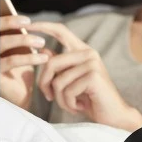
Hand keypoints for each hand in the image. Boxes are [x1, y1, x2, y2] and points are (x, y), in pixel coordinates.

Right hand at [0, 16, 48, 108]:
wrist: (21, 99)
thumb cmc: (20, 73)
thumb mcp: (18, 52)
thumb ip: (17, 38)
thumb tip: (26, 21)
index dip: (5, 19)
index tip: (26, 19)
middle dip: (10, 23)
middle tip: (30, 23)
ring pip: (1, 43)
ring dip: (22, 39)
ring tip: (41, 41)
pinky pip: (10, 61)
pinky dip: (28, 57)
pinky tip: (43, 57)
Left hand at [24, 21, 141, 129]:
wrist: (113, 116)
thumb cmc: (91, 100)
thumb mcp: (71, 82)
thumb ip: (59, 67)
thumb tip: (42, 51)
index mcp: (83, 51)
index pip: (61, 31)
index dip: (44, 26)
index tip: (29, 25)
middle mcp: (88, 53)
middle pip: (51, 63)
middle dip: (44, 84)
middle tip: (49, 98)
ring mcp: (92, 63)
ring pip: (58, 81)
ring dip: (60, 99)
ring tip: (71, 105)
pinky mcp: (93, 76)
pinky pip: (67, 91)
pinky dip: (69, 104)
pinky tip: (79, 107)